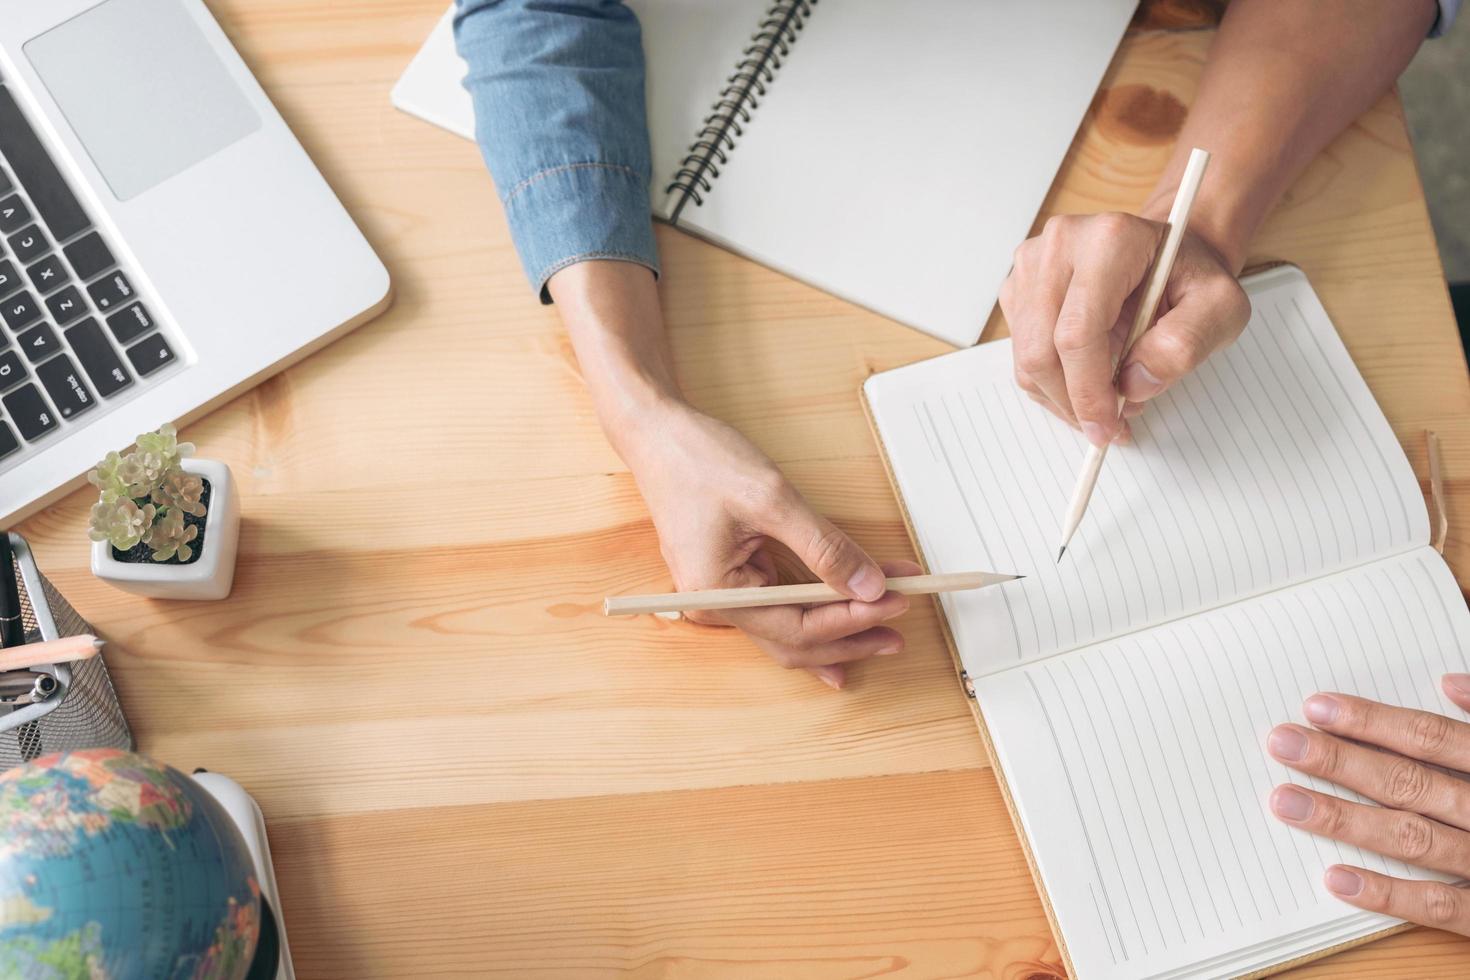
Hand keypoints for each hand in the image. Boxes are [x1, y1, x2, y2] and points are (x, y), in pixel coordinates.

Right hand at [622, 401, 918, 689]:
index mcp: (716, 593)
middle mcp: (713, 604)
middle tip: (898, 632)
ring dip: (835, 628)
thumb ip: (823, 547)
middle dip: (849, 638)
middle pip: (792, 643)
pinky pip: (777, 608)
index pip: (797, 627)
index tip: (894, 602)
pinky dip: (813, 610)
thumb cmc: (698, 459)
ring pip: (787, 631)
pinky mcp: (729, 577)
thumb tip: (868, 585)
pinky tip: (842, 619)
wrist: (656, 433)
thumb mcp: (771, 499)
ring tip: (882, 627)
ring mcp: (720, 593)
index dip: (851, 620)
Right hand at [999, 212, 1249, 446]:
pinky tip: (1087, 382)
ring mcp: (1033, 266)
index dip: (1088, 391)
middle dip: (1072, 402)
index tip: (1108, 425)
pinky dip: (1052, 384)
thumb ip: (1186, 344)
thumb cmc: (1190, 278)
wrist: (1170, 256)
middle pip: (1041, 350)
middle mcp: (1061, 245)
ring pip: (1026, 358)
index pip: (1077, 332)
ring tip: (1106, 402)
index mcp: (1109, 241)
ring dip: (1062, 396)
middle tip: (1108, 426)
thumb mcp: (1221, 308)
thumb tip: (1136, 383)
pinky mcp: (1019, 287)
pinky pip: (1022, 354)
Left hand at [1266, 677, 1469, 933]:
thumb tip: (1450, 684)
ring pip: (1414, 838)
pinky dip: (1387, 894)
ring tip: (1285, 801)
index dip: (1374, 722)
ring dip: (1346, 820)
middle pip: (1411, 783)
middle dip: (1341, 762)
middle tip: (1280, 742)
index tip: (1317, 706)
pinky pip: (1441, 905)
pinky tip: (1335, 878)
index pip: (1433, 739)